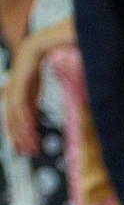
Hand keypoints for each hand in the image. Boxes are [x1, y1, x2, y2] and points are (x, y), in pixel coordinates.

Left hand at [3, 36, 44, 156]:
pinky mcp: (18, 88)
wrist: (33, 52)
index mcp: (11, 99)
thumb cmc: (33, 71)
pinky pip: (21, 108)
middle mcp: (9, 96)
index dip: (16, 136)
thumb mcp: (32, 94)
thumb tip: (32, 123)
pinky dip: (25, 119)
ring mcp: (12, 92)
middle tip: (25, 152)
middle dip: (18, 139)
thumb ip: (31, 109)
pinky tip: (30, 129)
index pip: (11, 121)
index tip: (23, 149)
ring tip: (31, 144)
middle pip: (11, 123)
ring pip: (15, 118)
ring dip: (23, 133)